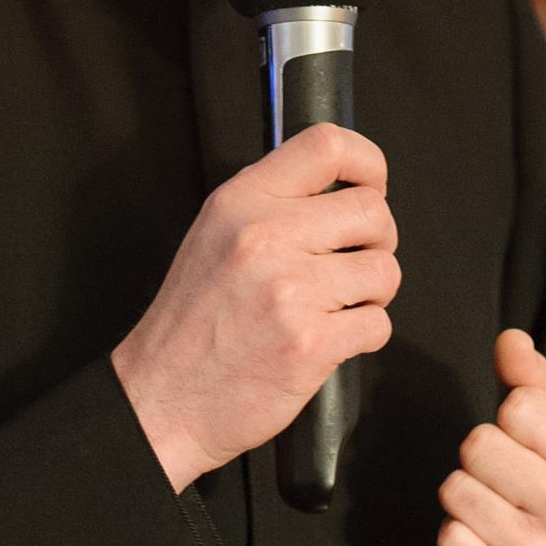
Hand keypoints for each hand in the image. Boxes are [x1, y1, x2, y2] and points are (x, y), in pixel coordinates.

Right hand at [113, 125, 398, 493]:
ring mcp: (289, 290)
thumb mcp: (214, 236)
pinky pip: (377, 324)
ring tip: (336, 307)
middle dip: (378, 241)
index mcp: (242, 202)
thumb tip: (340, 190)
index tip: (373, 186)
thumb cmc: (191, 324)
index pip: (326, 146)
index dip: (368, 163)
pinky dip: (363, 335)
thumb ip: (271, 204)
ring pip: (383, 270)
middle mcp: (265, 236)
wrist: (162, 398)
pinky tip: (329, 339)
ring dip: (372, 294)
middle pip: (372, 211)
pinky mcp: (309, 342)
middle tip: (354, 263)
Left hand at [437, 327, 545, 545]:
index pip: (519, 406)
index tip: (528, 441)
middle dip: (482, 455)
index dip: (512, 418)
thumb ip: (538, 379)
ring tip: (498, 508)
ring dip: (466, 494)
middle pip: (477, 446)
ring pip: (455, 490)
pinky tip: (488, 542)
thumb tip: (509, 341)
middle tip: (507, 477)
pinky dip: (459, 537)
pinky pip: (449, 539)